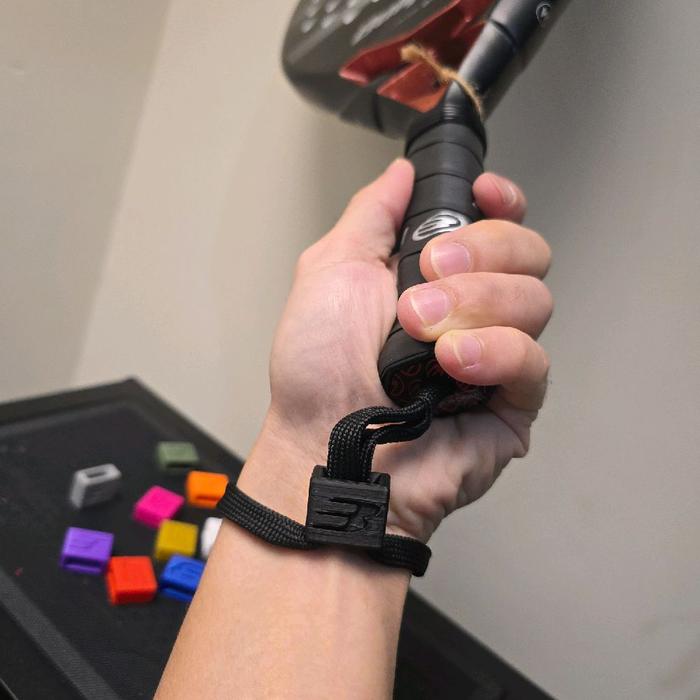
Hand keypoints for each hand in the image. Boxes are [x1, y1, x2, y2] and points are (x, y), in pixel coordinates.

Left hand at [237, 159, 551, 542]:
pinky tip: (454, 363)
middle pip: (527, 252)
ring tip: (422, 331)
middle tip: (426, 279)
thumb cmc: (316, 372)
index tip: (485, 194)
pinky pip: (534, 360)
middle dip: (481, 253)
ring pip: (535, 300)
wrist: (320, 448)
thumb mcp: (331, 270)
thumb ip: (372, 214)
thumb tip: (401, 173)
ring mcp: (495, 356)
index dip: (501, 203)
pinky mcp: (512, 404)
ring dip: (475, 304)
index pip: (499, 224)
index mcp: (435, 277)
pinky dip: (494, 351)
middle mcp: (471, 311)